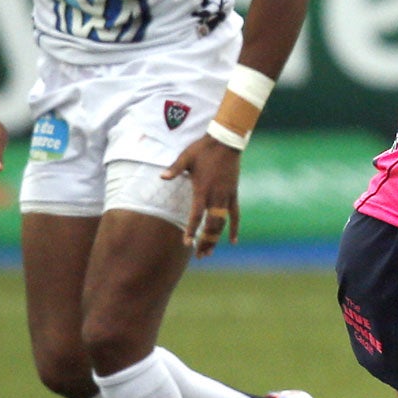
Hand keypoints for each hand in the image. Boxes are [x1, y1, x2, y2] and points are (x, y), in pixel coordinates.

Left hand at [163, 136, 242, 257]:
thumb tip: (162, 177)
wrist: (226, 142)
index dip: (192, 231)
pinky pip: (235, 215)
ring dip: (216, 239)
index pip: (197, 216)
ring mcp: (226, 196)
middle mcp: (216, 197)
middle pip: (212, 225)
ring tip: (210, 252)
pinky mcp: (233, 194)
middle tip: (200, 255)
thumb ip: (174, 169)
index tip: (187, 243)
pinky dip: (234, 228)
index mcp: (202, 190)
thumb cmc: (203, 149)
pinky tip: (233, 241)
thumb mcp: (185, 158)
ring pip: (223, 223)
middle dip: (205, 241)